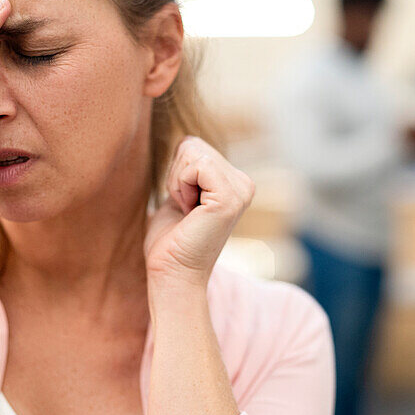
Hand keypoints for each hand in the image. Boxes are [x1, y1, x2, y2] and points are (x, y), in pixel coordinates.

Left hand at [143, 137, 254, 290]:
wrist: (173, 274)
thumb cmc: (170, 242)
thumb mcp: (179, 195)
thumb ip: (186, 169)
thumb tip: (185, 140)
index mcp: (234, 183)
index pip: (193, 146)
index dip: (175, 173)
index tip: (183, 206)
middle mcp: (244, 184)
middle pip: (192, 144)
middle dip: (176, 176)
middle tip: (184, 210)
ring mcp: (240, 190)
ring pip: (192, 151)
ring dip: (177, 182)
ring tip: (187, 212)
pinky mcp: (230, 197)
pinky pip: (195, 164)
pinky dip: (180, 186)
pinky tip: (189, 211)